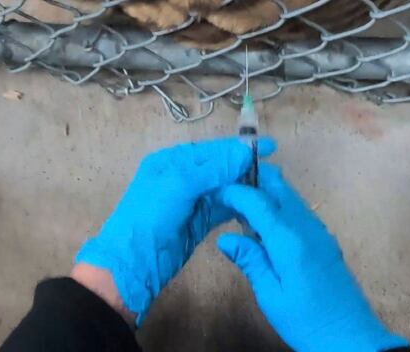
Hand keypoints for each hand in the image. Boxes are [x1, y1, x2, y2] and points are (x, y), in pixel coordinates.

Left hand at [75, 136, 275, 324]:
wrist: (133, 264)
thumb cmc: (150, 217)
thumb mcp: (179, 186)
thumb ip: (213, 168)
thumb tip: (245, 151)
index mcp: (172, 161)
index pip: (212, 149)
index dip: (240, 148)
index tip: (271, 146)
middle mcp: (183, 177)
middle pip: (221, 168)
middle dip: (246, 168)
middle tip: (276, 173)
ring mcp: (192, 201)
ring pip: (225, 189)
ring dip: (246, 188)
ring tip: (272, 188)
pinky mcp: (199, 222)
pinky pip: (223, 209)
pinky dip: (239, 207)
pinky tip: (258, 206)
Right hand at [217, 164, 406, 351]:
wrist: (350, 336)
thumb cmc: (306, 320)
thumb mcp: (271, 295)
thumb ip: (251, 261)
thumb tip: (225, 238)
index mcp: (290, 240)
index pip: (259, 201)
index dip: (236, 191)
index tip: (215, 190)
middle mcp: (307, 227)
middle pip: (279, 188)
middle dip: (253, 180)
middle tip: (227, 187)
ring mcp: (319, 231)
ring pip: (290, 197)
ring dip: (266, 192)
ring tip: (239, 205)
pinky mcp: (324, 240)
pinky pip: (298, 211)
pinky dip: (278, 207)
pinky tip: (264, 225)